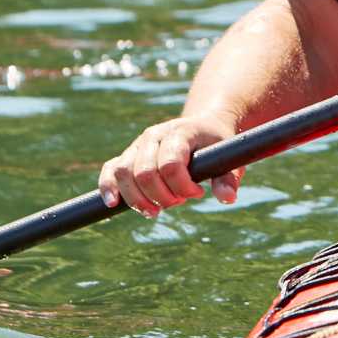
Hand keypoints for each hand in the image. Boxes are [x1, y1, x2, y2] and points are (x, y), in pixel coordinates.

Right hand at [98, 114, 243, 215]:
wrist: (205, 126)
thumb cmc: (217, 145)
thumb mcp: (229, 158)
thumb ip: (228, 178)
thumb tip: (227, 198)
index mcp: (181, 132)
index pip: (171, 164)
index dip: (182, 187)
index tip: (198, 193)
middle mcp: (155, 135)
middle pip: (145, 173)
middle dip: (161, 197)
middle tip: (179, 202)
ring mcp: (139, 144)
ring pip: (124, 173)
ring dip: (137, 199)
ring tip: (155, 211)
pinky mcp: (128, 155)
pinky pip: (110, 170)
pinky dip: (108, 187)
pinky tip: (113, 204)